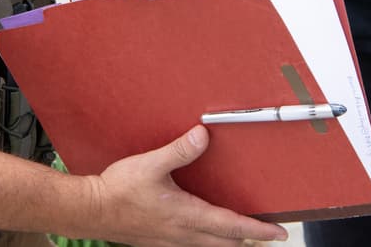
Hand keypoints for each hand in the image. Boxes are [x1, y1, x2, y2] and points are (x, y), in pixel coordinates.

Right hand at [88, 125, 287, 245]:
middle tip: (266, 231)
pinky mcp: (160, 240)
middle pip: (226, 242)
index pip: (232, 227)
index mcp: (186, 216)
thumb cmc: (119, 190)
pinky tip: (203, 228)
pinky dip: (209, 238)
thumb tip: (203, 135)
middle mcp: (183, 233)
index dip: (258, 230)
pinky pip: (194, 244)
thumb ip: (179, 151)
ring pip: (210, 245)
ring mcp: (171, 240)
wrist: (91, 211)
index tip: (279, 233)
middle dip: (248, 237)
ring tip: (240, 229)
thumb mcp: (150, 165)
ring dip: (229, 239)